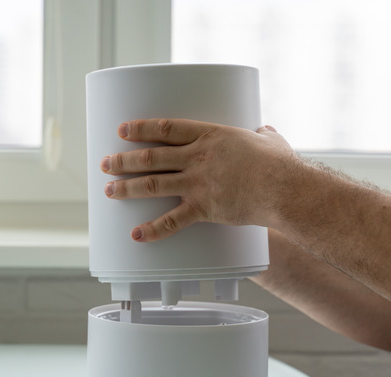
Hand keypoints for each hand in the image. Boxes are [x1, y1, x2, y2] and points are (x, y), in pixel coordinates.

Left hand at [100, 118, 300, 241]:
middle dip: (124, 160)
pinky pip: (172, 221)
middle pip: (151, 157)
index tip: (123, 130)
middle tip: (106, 163)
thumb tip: (265, 129)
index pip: (166, 128)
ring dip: (127, 187)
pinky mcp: (204, 208)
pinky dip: (152, 230)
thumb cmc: (281, 164)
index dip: (141, 128)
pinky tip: (136, 234)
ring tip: (108, 190)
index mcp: (210, 135)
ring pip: (152, 184)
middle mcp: (197, 157)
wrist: (284, 188)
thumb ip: (263, 134)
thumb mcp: (271, 140)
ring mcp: (197, 183)